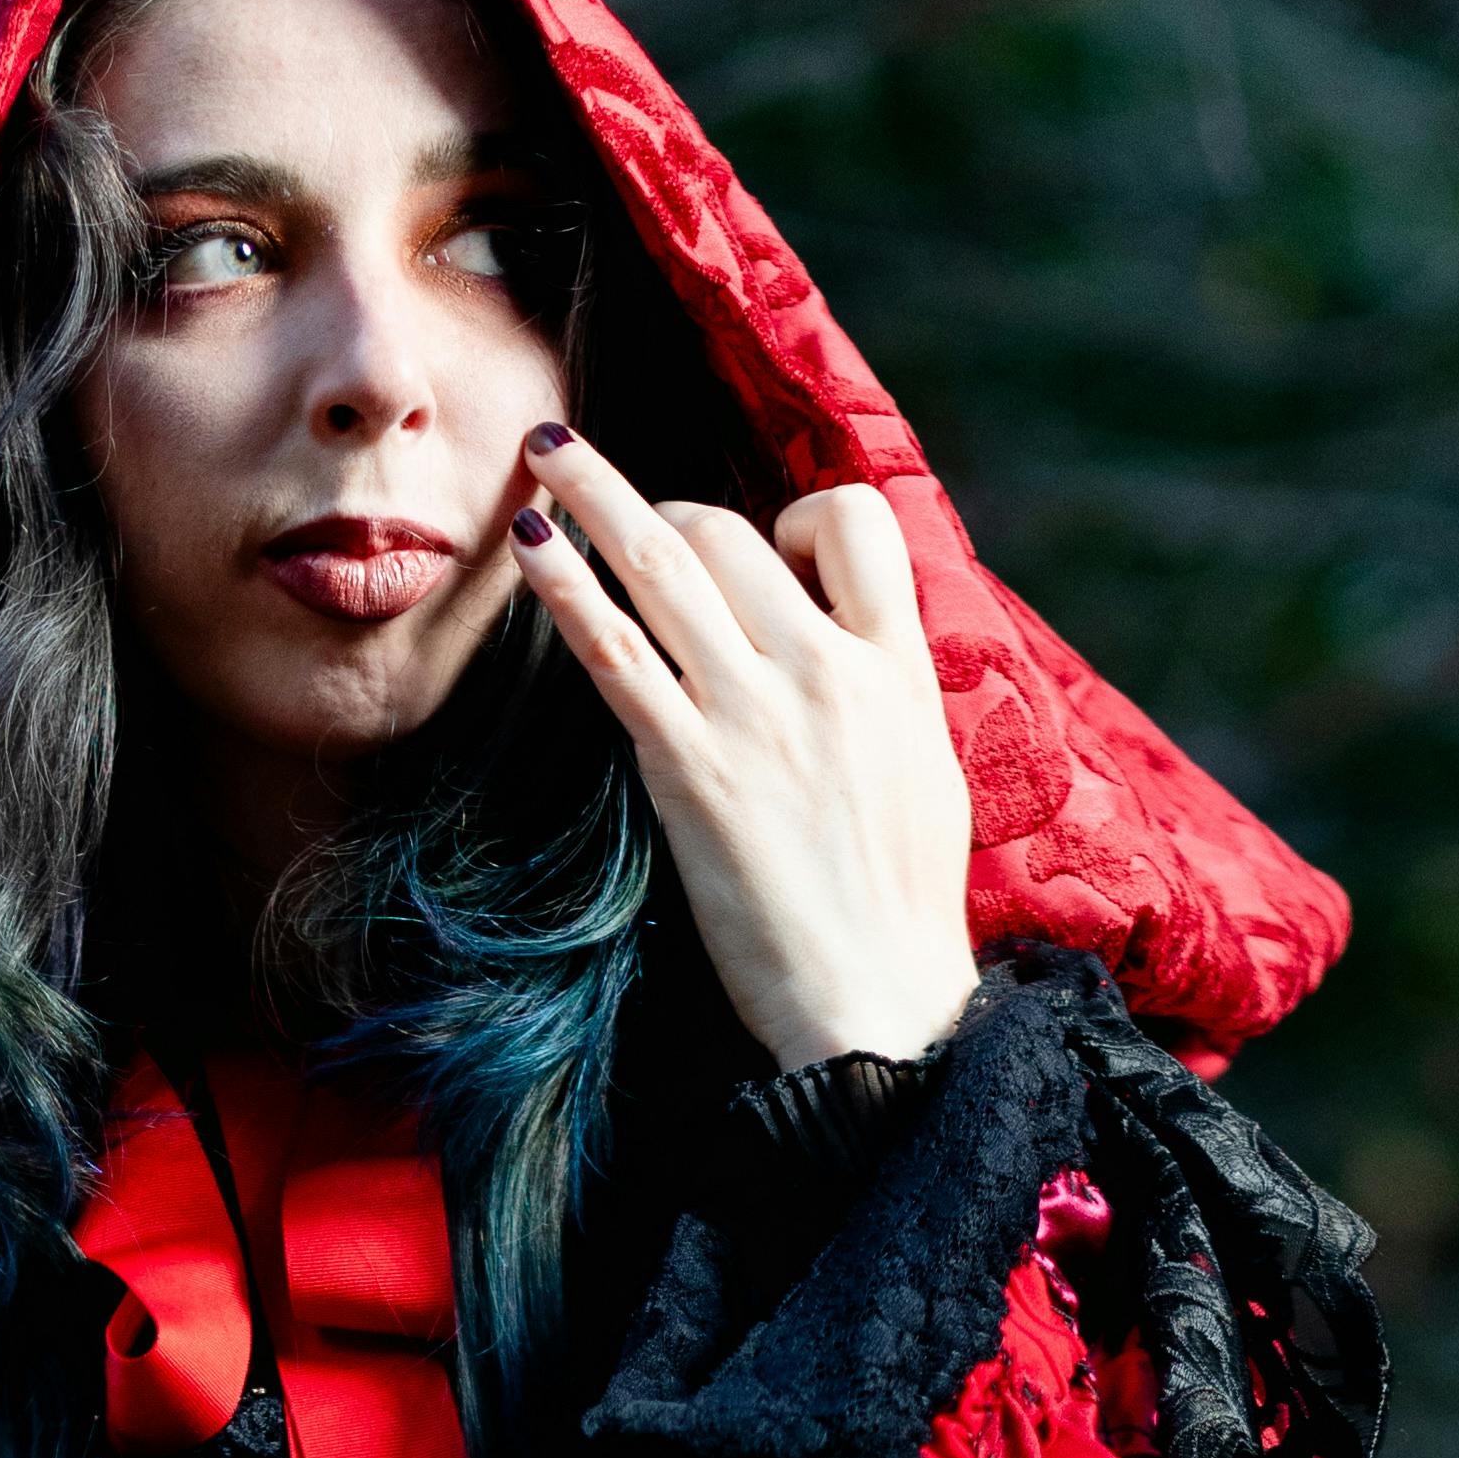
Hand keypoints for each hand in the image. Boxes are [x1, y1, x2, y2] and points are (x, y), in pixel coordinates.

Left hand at [503, 433, 980, 1074]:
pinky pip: (615, 650)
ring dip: (593, 493)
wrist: (878, 1005)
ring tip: (546, 452)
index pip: (856, 524)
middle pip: (733, 534)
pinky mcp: (689, 769)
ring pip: (663, 562)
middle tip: (630, 522)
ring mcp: (752, 715)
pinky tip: (532, 547)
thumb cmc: (903, 907)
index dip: (799, 516)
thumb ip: (886, 693)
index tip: (771, 552)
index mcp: (895, 669)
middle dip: (669, 511)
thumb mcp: (927, 773)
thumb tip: (850, 647)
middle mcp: (824, 672)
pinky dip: (567, 587)